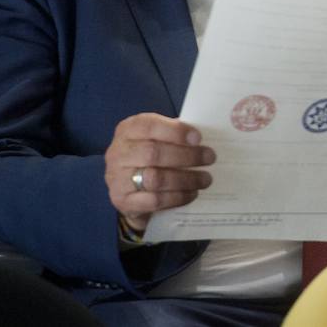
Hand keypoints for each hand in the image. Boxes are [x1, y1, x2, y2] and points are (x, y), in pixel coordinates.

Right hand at [104, 113, 215, 233]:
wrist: (127, 189)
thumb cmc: (149, 156)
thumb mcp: (156, 139)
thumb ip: (173, 135)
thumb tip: (201, 139)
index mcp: (127, 130)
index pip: (149, 126)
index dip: (175, 131)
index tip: (198, 138)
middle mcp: (118, 152)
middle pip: (153, 153)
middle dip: (186, 156)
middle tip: (210, 158)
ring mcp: (117, 178)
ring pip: (155, 179)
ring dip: (185, 179)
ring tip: (205, 179)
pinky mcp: (123, 201)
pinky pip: (154, 201)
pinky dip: (177, 197)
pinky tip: (192, 193)